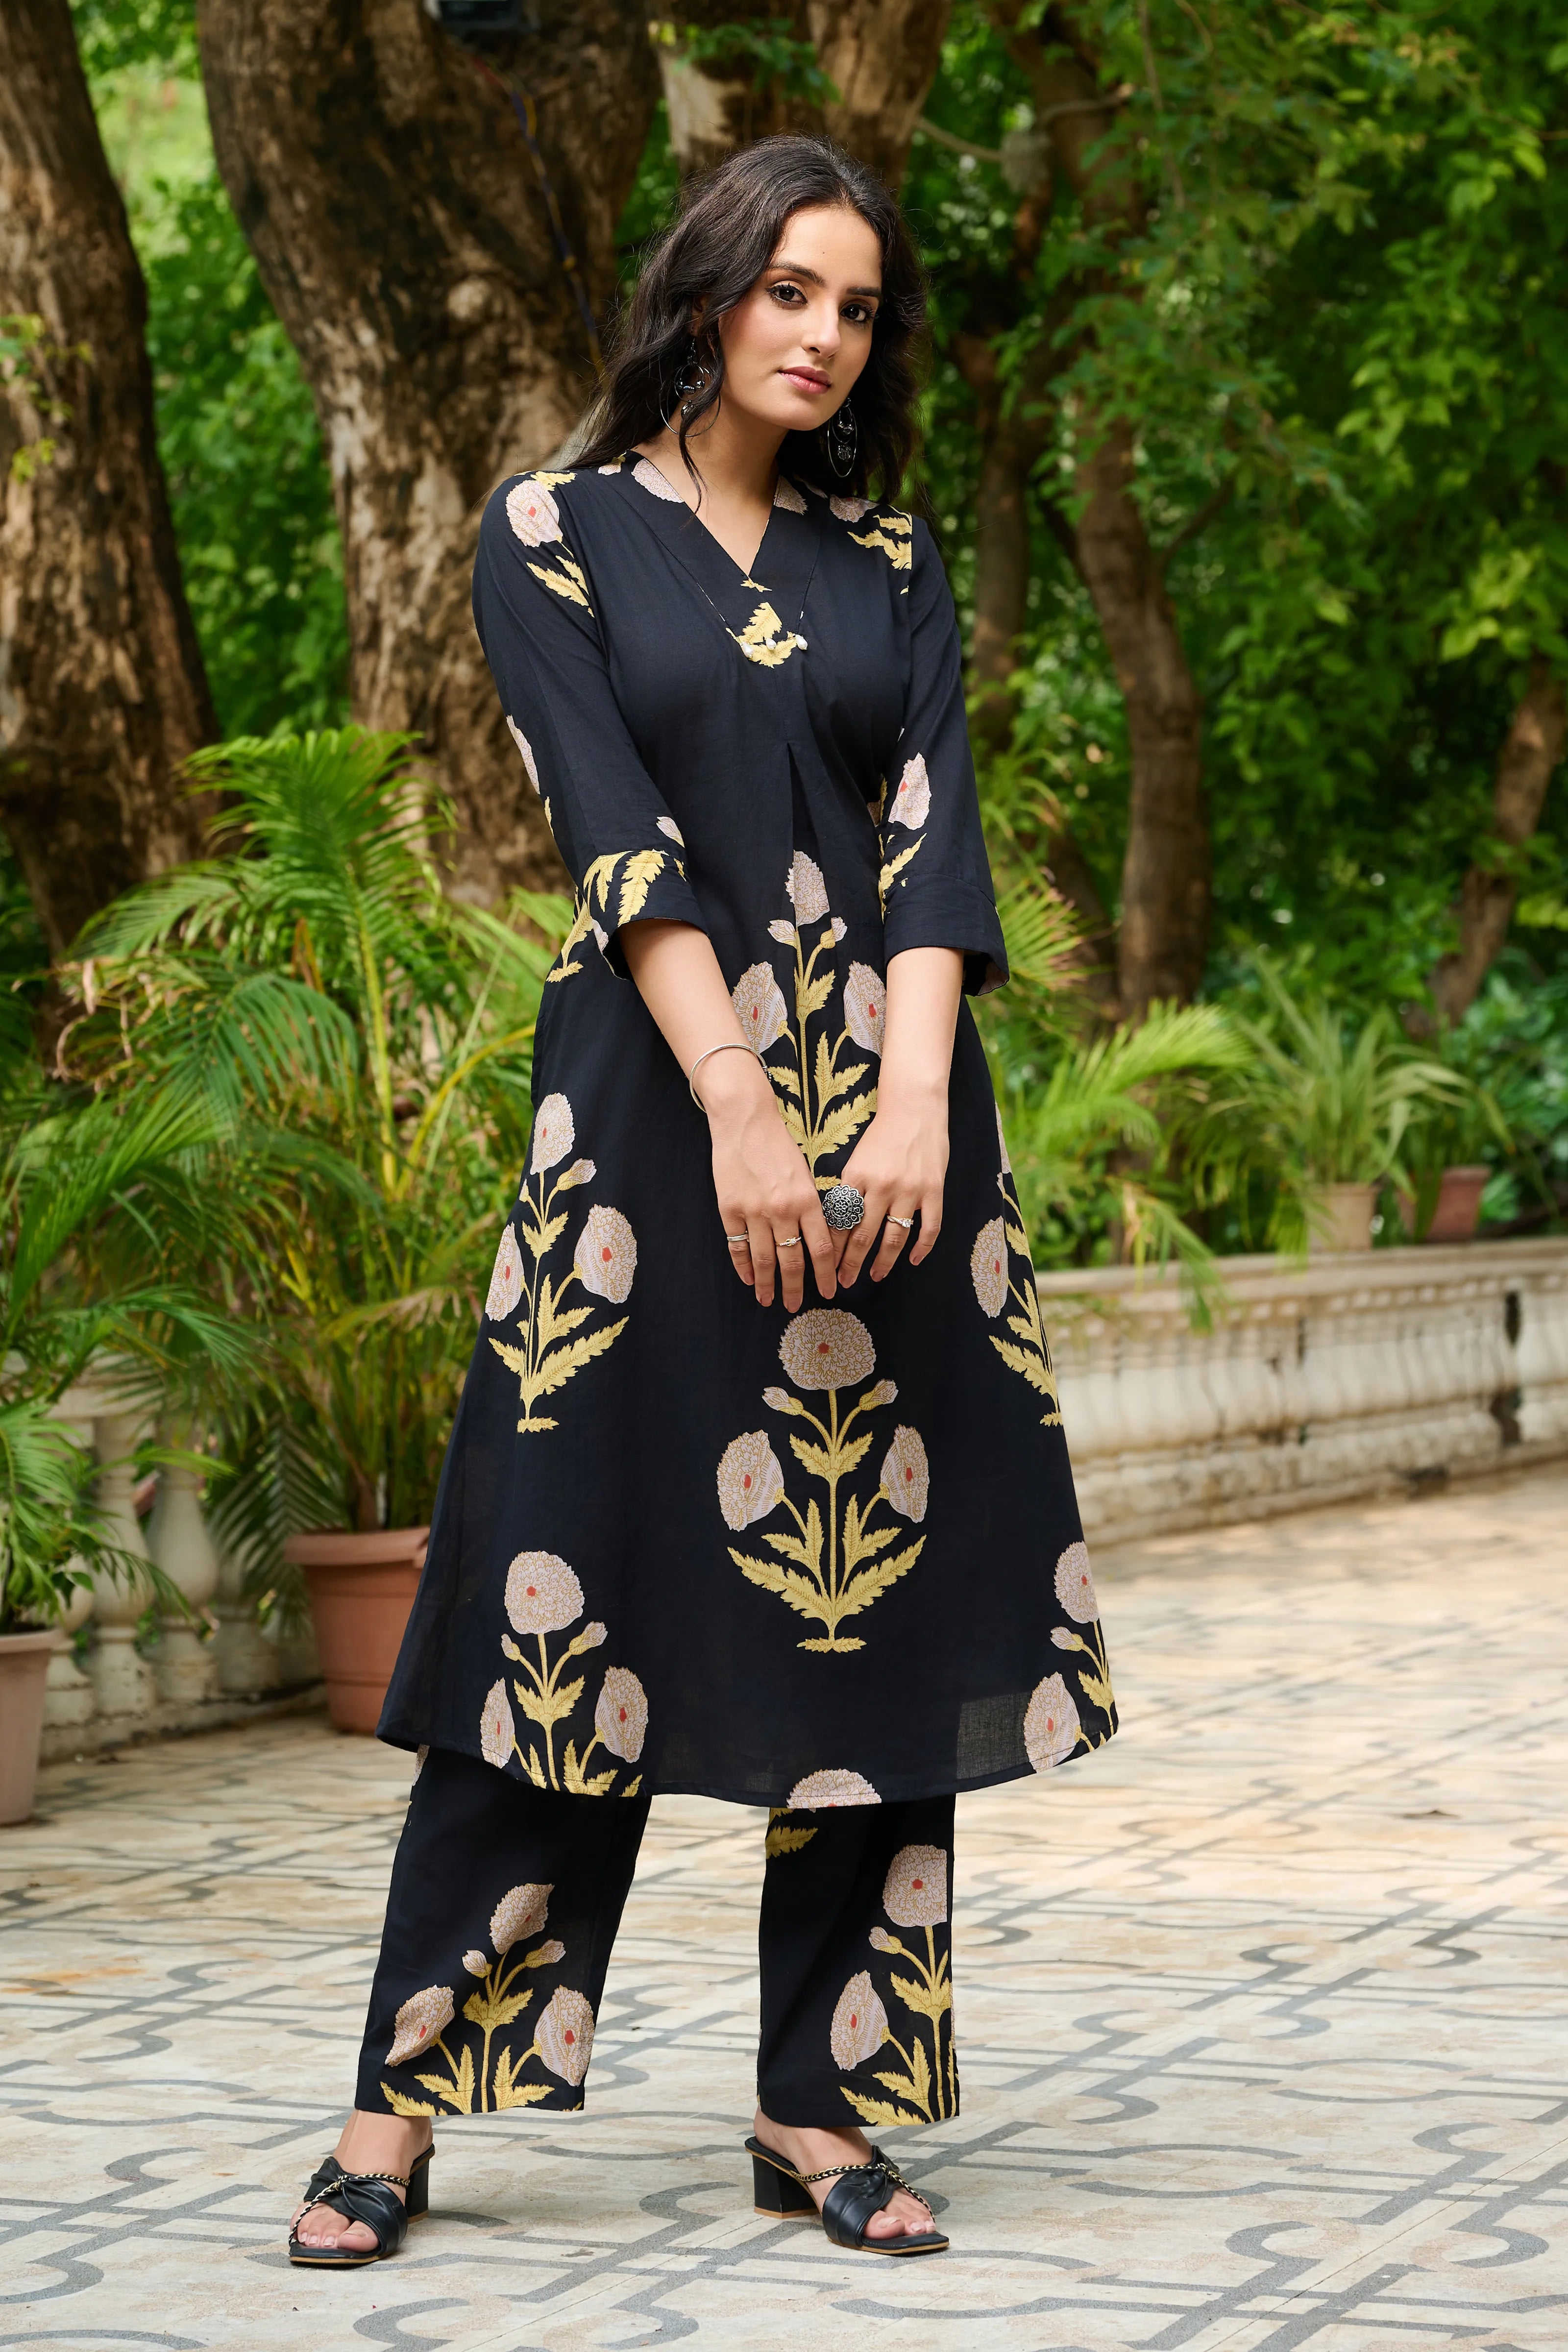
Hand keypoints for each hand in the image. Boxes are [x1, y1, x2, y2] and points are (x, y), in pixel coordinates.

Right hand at [702, 1053, 835, 1310]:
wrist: (745, 1120)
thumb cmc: (778, 1143)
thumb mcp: (805, 1173)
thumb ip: (810, 1205)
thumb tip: (817, 1237)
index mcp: (807, 1199)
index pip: (821, 1247)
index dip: (826, 1274)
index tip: (829, 1291)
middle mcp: (783, 1209)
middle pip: (792, 1260)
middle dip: (795, 1288)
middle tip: (795, 1306)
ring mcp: (754, 1211)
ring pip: (763, 1259)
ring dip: (768, 1284)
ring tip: (768, 1300)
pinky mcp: (730, 1209)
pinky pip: (737, 1246)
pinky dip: (743, 1266)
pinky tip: (749, 1279)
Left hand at [835, 1080, 947, 1287]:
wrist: (915, 1107)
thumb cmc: (882, 1134)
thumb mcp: (856, 1160)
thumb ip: (850, 1190)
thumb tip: (837, 1224)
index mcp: (857, 1177)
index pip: (841, 1222)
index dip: (832, 1248)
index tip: (826, 1267)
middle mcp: (882, 1186)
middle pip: (864, 1235)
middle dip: (851, 1263)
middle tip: (845, 1282)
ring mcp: (910, 1190)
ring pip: (895, 1236)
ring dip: (884, 1261)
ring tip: (875, 1275)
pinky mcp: (934, 1190)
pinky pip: (929, 1227)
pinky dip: (922, 1247)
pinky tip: (913, 1260)